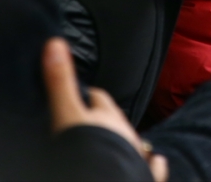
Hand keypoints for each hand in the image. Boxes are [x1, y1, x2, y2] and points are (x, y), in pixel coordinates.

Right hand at [43, 38, 167, 181]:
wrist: (103, 180)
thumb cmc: (86, 153)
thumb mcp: (66, 116)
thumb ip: (60, 84)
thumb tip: (55, 42)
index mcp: (109, 116)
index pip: (97, 97)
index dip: (84, 97)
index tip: (74, 98)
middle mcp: (127, 133)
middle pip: (113, 120)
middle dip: (100, 120)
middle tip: (83, 125)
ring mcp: (136, 156)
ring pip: (130, 142)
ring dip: (119, 142)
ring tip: (106, 147)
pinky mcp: (143, 176)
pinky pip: (152, 167)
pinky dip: (151, 164)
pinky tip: (156, 161)